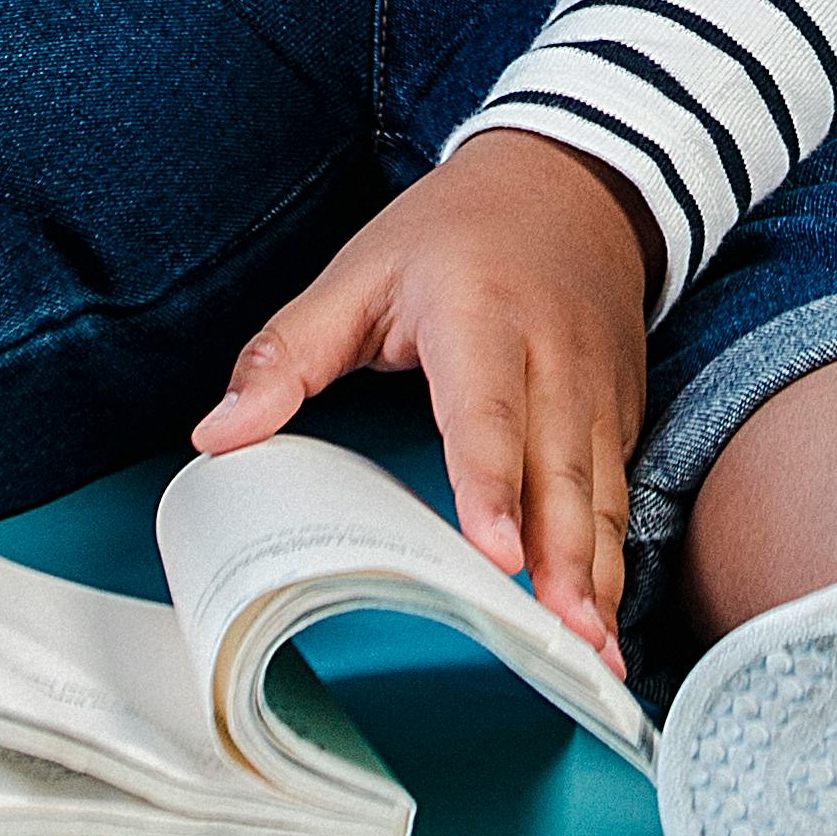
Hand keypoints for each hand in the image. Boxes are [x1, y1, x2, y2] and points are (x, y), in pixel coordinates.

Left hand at [195, 130, 657, 672]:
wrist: (574, 180)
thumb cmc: (455, 231)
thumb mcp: (359, 271)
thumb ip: (288, 354)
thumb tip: (213, 437)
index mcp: (479, 315)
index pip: (486, 410)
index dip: (493, 484)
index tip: (499, 554)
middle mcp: (552, 356)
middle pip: (560, 468)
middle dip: (565, 560)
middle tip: (565, 639)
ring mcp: (599, 388)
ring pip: (600, 492)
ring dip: (598, 577)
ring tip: (592, 655)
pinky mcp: (623, 411)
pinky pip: (618, 492)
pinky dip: (615, 559)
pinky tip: (604, 625)